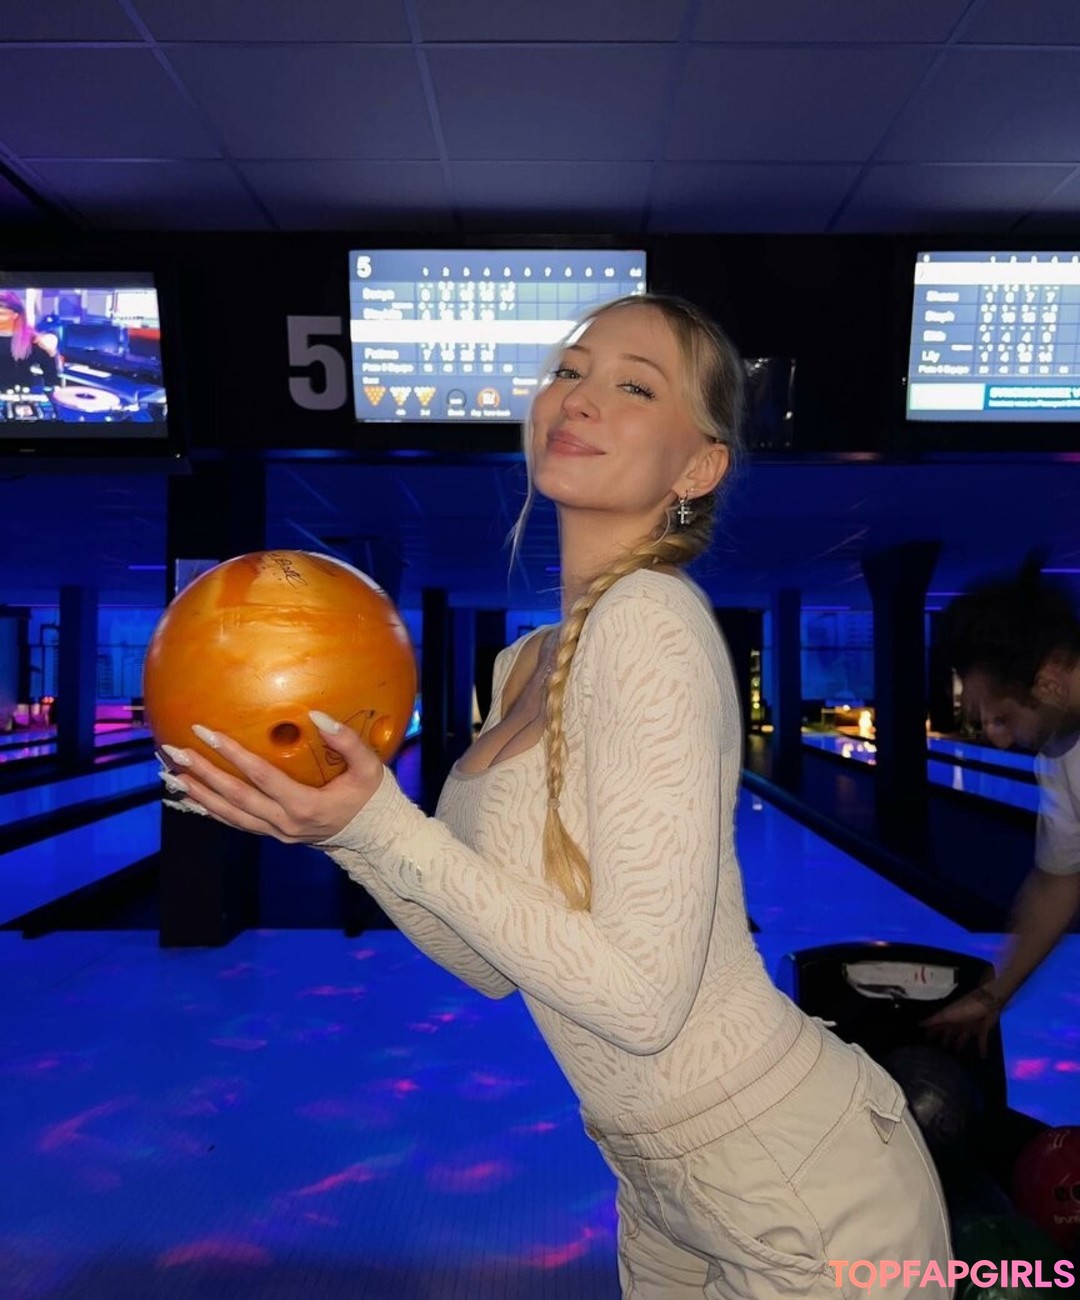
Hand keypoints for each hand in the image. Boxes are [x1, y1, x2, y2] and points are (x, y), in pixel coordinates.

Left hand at [158, 710, 382, 844]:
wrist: (376, 838)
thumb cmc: (373, 798)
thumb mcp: (370, 768)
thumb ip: (346, 741)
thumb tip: (317, 715)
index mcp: (305, 805)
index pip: (260, 776)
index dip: (232, 754)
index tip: (207, 732)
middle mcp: (285, 823)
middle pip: (235, 797)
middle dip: (203, 773)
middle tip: (175, 752)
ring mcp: (277, 833)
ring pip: (230, 815)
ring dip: (199, 794)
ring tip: (172, 775)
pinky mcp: (274, 835)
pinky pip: (237, 822)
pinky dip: (212, 810)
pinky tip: (194, 797)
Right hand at [921, 985, 1005, 1057]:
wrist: (987, 1003)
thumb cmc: (965, 1008)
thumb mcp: (947, 1014)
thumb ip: (934, 1020)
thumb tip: (918, 1023)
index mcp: (948, 1018)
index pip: (937, 1027)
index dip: (932, 1033)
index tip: (925, 1042)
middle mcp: (958, 1023)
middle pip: (950, 1033)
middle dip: (945, 1040)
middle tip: (940, 1052)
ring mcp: (970, 1027)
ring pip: (963, 1038)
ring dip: (960, 1045)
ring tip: (956, 1056)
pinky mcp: (981, 1030)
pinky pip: (981, 1042)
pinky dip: (982, 1049)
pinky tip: (982, 1057)